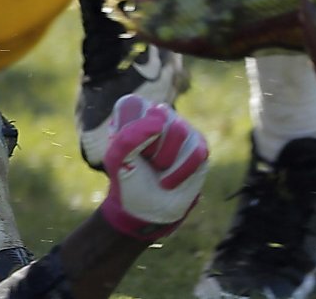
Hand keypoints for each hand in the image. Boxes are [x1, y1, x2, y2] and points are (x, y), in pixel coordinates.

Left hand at [100, 96, 209, 240]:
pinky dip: (181, 171)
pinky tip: (169, 182)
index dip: (131, 132)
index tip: (126, 151)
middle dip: (150, 148)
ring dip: (166, 160)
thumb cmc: (128, 179)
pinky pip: (196, 151)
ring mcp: (180, 129)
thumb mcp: (117, 158)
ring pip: (180, 130)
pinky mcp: (198, 147)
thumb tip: (160, 117)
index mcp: (133, 112)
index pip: (134, 105)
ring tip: (158, 172)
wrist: (145, 210)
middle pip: (161, 116)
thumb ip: (130, 134)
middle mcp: (158, 114)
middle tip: (144, 162)